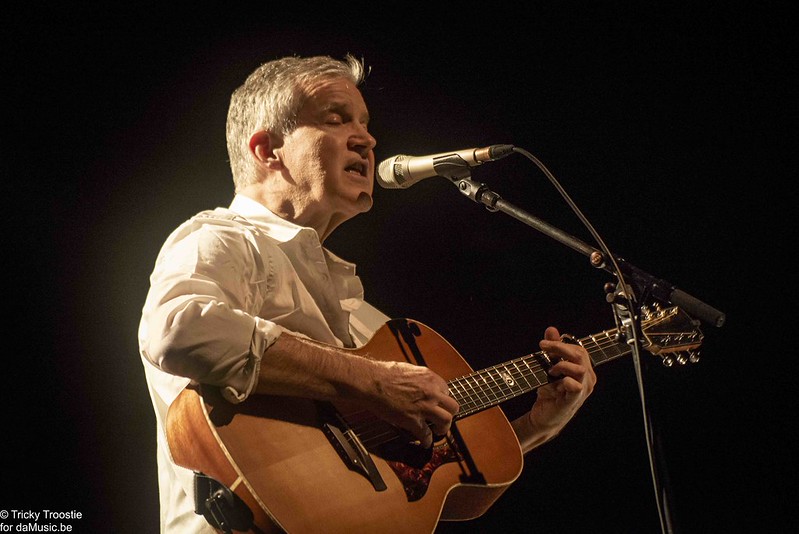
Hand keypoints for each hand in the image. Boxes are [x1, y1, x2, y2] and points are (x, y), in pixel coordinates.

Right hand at [367, 361, 458, 447]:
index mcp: (430, 378)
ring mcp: (423, 407)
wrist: (371, 382)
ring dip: (443, 428)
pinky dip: (426, 441)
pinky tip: (424, 442)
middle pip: (452, 406)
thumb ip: (419, 378)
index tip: (438, 404)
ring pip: (446, 421)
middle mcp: (431, 392)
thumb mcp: (408, 369)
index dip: (442, 399)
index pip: (446, 390)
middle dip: (449, 414)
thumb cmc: (384, 373)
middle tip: (443, 419)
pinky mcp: (413, 420)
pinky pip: (426, 435)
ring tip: (438, 431)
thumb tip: (420, 384)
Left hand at [518, 326, 595, 448]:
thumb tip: (552, 329)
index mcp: (584, 369)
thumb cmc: (550, 392)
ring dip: (562, 365)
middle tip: (543, 347)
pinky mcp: (574, 400)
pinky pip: (576, 387)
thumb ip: (553, 348)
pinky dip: (565, 381)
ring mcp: (582, 390)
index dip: (561, 344)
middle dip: (559, 348)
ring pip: (580, 369)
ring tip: (549, 370)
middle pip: (580, 355)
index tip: (543, 343)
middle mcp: (587, 379)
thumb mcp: (549, 366)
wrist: (544, 417)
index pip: (578, 350)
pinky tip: (556, 381)